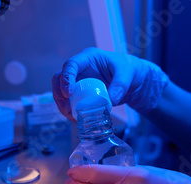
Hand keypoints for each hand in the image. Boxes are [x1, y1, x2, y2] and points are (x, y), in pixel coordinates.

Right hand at [52, 47, 168, 120]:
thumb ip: (120, 85)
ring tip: (70, 116)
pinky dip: (69, 110)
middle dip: (59, 94)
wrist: (132, 80)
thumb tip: (110, 101)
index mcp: (88, 58)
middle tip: (67, 108)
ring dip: (61, 104)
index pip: (70, 65)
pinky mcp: (79, 92)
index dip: (66, 79)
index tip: (68, 93)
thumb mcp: (127, 74)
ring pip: (60, 90)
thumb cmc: (129, 70)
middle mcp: (80, 68)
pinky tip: (74, 118)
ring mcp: (78, 80)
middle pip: (59, 78)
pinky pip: (68, 101)